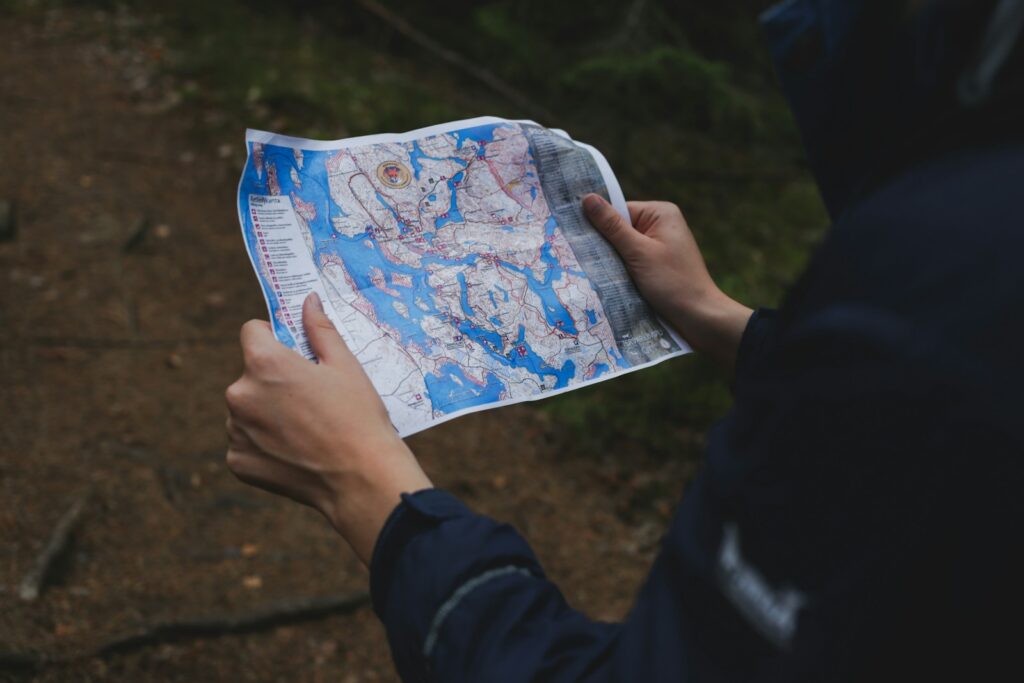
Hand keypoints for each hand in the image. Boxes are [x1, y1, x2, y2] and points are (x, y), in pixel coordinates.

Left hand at [224, 293, 431, 565]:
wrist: (360, 478)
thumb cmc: (358, 416)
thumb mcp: (345, 365)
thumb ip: (319, 329)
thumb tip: (308, 300)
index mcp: (264, 364)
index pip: (252, 332)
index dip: (274, 338)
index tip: (295, 354)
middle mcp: (240, 394)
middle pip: (250, 374)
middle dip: (273, 381)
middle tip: (311, 399)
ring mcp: (235, 431)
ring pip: (246, 409)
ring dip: (266, 413)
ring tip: (305, 429)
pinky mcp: (237, 462)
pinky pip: (245, 442)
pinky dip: (264, 444)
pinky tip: (295, 451)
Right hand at [582, 194, 752, 370]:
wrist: (699, 317)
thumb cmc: (672, 282)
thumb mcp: (638, 252)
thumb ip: (612, 226)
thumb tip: (587, 198)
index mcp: (661, 213)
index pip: (619, 210)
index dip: (598, 223)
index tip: (573, 235)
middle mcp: (661, 226)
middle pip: (619, 228)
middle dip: (603, 244)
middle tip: (576, 254)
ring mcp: (659, 247)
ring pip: (623, 248)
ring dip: (610, 260)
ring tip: (590, 270)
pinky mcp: (656, 266)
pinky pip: (630, 262)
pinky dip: (619, 271)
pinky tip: (606, 280)